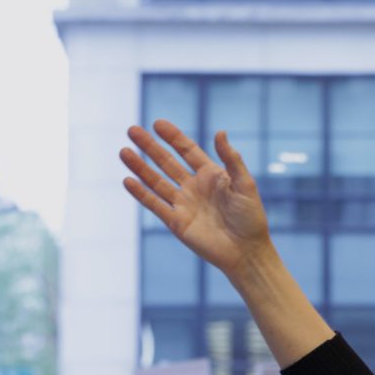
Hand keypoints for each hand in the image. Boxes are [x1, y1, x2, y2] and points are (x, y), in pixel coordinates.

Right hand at [122, 121, 271, 278]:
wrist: (246, 251)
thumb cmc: (251, 218)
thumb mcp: (245, 184)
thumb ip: (232, 159)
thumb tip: (220, 132)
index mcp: (211, 175)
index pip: (187, 150)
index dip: (173, 137)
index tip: (157, 124)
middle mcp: (194, 187)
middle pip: (166, 162)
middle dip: (149, 147)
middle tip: (132, 130)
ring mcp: (183, 204)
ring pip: (156, 181)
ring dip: (140, 167)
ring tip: (124, 151)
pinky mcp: (176, 223)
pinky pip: (155, 205)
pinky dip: (141, 193)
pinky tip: (128, 180)